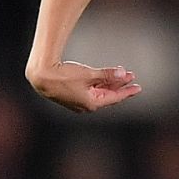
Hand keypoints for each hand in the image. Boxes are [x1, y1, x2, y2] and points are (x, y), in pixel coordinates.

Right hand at [27, 61, 141, 112]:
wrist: (41, 77)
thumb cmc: (63, 76)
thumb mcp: (88, 74)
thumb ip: (107, 74)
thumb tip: (123, 74)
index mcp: (92, 103)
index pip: (114, 97)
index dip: (127, 91)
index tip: (137, 86)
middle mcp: (86, 105)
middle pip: (108, 94)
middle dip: (120, 85)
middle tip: (131, 77)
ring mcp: (79, 101)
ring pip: (99, 91)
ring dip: (109, 82)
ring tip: (120, 73)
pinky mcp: (73, 95)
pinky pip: (91, 90)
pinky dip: (99, 83)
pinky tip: (104, 77)